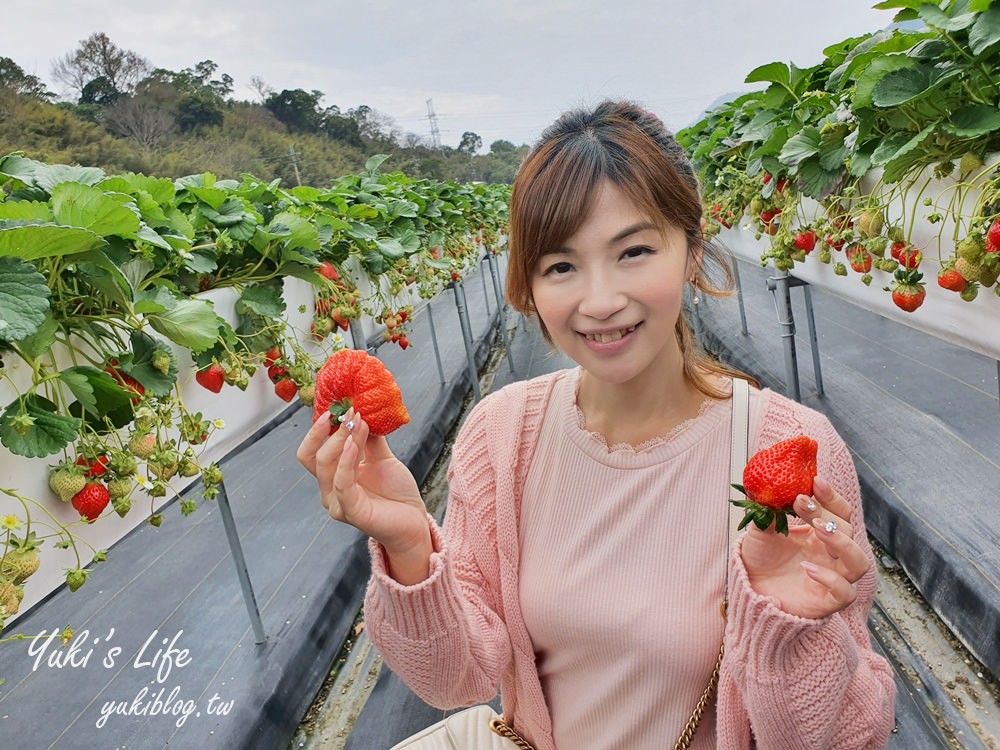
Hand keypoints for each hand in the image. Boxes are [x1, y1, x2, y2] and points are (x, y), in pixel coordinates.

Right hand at [297, 408, 431, 581]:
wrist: (414, 519)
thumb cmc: (395, 492)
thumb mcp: (382, 457)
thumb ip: (370, 438)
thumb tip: (361, 412)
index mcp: (333, 476)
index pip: (312, 452)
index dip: (317, 430)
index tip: (334, 408)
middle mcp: (330, 490)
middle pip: (315, 457)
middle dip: (330, 431)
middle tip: (348, 412)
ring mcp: (338, 503)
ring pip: (327, 467)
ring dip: (341, 440)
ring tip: (357, 423)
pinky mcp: (352, 512)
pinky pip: (342, 484)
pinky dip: (346, 462)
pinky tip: (354, 445)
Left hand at [740, 476, 870, 618]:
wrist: (750, 589)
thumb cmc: (759, 559)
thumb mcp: (759, 531)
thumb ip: (768, 513)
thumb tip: (772, 490)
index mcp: (819, 533)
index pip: (838, 511)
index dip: (831, 496)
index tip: (815, 481)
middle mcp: (831, 554)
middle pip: (847, 530)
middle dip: (826, 513)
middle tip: (802, 502)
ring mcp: (833, 577)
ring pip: (858, 561)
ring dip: (842, 542)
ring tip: (817, 529)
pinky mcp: (827, 602)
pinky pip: (844, 592)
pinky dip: (831, 579)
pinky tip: (808, 568)